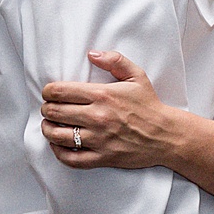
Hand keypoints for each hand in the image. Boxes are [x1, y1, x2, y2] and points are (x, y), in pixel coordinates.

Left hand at [40, 51, 177, 169]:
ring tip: (50, 125)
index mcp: (103, 95)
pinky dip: (59, 152)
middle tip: (49, 108)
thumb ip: (114, 60)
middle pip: (54, 112)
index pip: (60, 91)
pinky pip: (71, 158)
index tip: (49, 93)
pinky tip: (58, 145)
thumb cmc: (150, 106)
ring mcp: (99, 139)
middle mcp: (98, 117)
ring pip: (58, 135)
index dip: (48, 91)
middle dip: (47, 109)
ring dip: (48, 129)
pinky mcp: (102, 157)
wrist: (166, 135)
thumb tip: (92, 54)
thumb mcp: (136, 76)